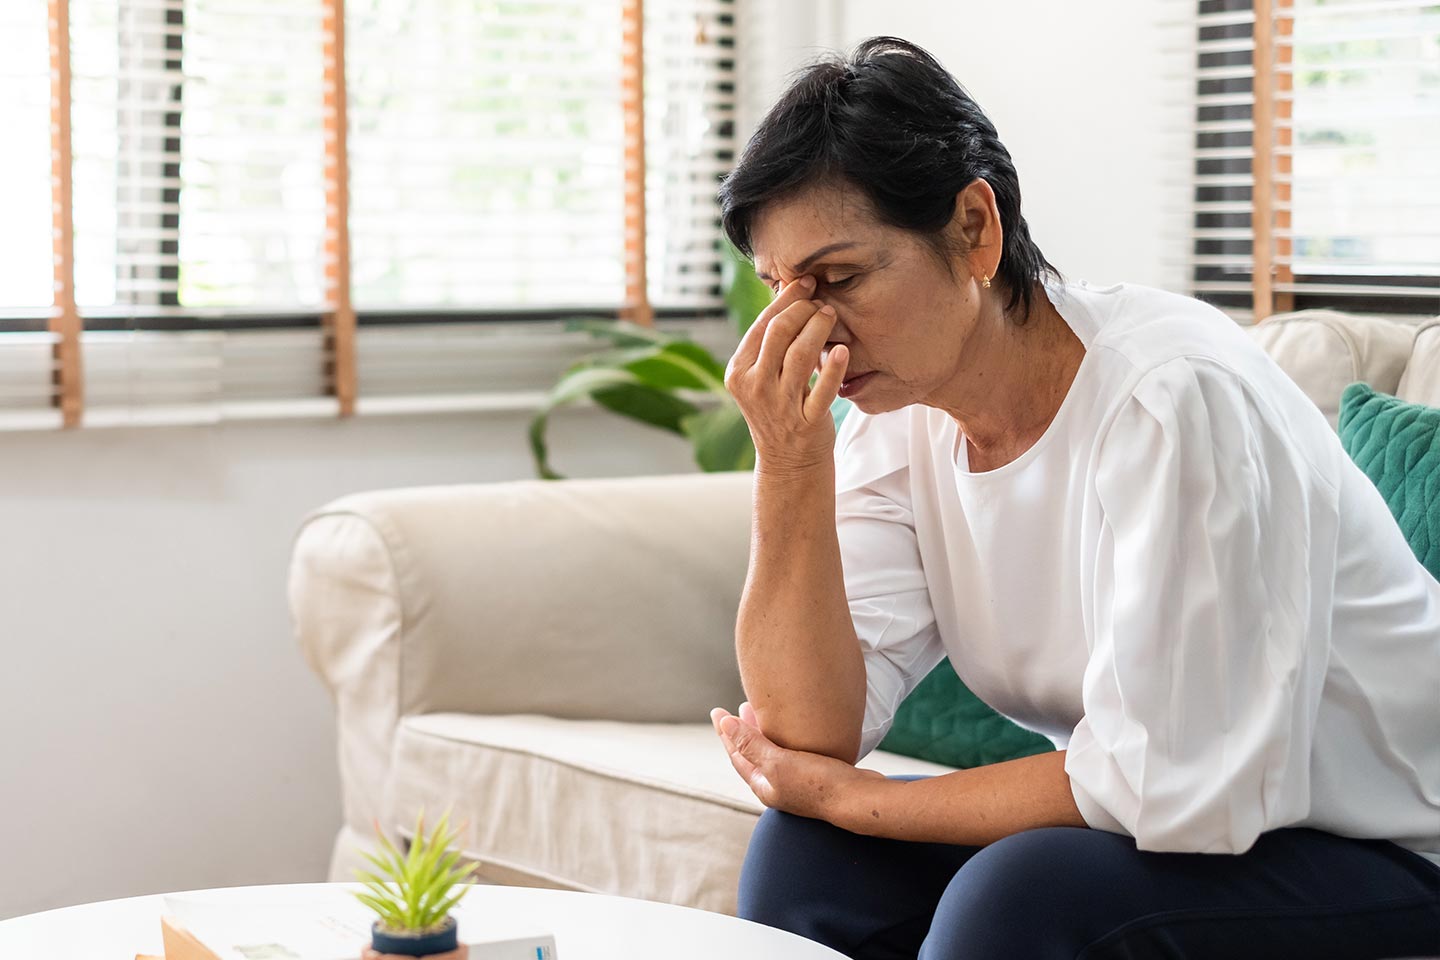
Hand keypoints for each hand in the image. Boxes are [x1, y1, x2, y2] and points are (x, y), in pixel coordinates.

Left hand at [709, 702, 883, 821]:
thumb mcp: (778, 762)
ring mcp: (796, 783)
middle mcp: (777, 786)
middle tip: (738, 708)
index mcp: (763, 785)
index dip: (726, 732)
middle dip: (743, 731)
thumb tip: (725, 724)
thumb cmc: (818, 783)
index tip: (717, 711)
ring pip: (772, 754)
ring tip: (761, 713)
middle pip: (753, 754)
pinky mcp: (815, 776)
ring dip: (764, 733)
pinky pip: (791, 754)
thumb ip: (750, 744)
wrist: (858, 799)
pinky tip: (793, 730)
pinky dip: (784, 738)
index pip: (737, 754)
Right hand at [724, 276, 848, 475]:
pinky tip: (842, 351)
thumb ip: (769, 341)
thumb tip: (787, 288)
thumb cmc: (778, 408)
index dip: (787, 299)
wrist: (787, 462)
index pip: (762, 325)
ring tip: (831, 316)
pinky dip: (833, 369)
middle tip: (822, 302)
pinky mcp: (805, 422)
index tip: (806, 281)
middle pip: (780, 333)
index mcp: (739, 372)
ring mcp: (779, 406)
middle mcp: (754, 387)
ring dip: (819, 328)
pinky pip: (822, 390)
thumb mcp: (761, 376)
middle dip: (804, 309)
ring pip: (800, 355)